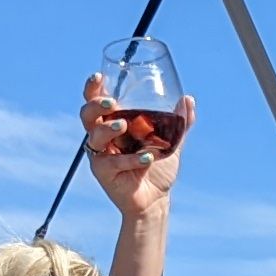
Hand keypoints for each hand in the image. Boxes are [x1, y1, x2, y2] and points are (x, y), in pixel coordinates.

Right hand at [81, 77, 191, 224]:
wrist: (157, 199)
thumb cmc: (158, 167)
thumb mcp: (171, 142)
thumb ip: (179, 122)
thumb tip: (188, 99)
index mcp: (112, 123)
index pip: (96, 102)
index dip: (93, 89)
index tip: (99, 77)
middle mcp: (102, 137)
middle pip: (87, 115)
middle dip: (96, 105)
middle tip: (113, 103)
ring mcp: (101, 156)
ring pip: (95, 136)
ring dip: (107, 128)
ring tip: (124, 125)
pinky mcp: (104, 174)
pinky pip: (113, 163)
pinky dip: (131, 159)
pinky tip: (147, 158)